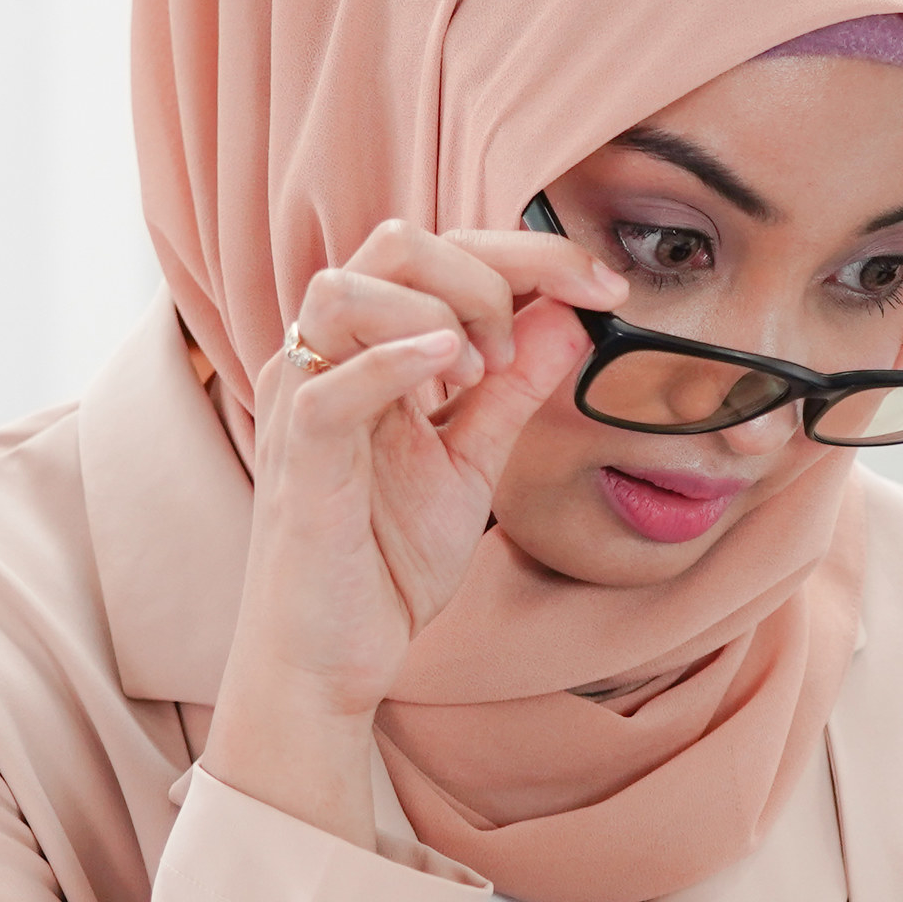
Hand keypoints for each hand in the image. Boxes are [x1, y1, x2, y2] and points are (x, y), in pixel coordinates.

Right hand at [205, 220, 623, 842]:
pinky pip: (329, 386)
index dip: (534, 253)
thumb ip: (512, 389)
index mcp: (367, 350)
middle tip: (523, 352)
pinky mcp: (296, 459)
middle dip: (489, 274)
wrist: (330, 658)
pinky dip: (392, 360)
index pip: (444, 252)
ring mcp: (302, 402)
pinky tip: (452, 370)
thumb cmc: (382, 560)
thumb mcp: (472, 462)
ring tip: (476, 378)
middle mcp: (324, 359)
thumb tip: (569, 319)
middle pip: (398, 243)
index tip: (606, 284)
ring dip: (435, 314)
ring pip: (345, 287)